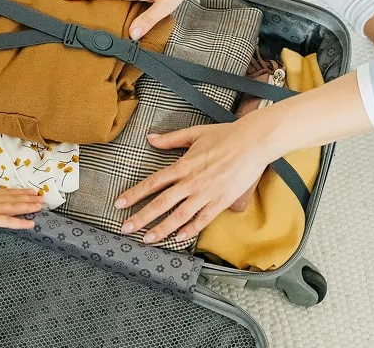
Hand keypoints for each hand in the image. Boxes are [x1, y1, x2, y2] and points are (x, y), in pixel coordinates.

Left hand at [115, 121, 276, 243]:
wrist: (254, 142)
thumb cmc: (226, 135)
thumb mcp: (194, 133)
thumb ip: (170, 139)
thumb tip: (150, 138)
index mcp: (183, 166)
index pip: (153, 183)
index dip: (134, 194)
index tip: (119, 204)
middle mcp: (191, 182)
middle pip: (161, 203)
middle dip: (141, 218)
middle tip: (125, 229)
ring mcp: (206, 194)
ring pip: (179, 216)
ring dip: (162, 229)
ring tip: (147, 239)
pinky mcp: (221, 201)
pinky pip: (203, 220)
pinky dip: (190, 230)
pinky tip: (178, 239)